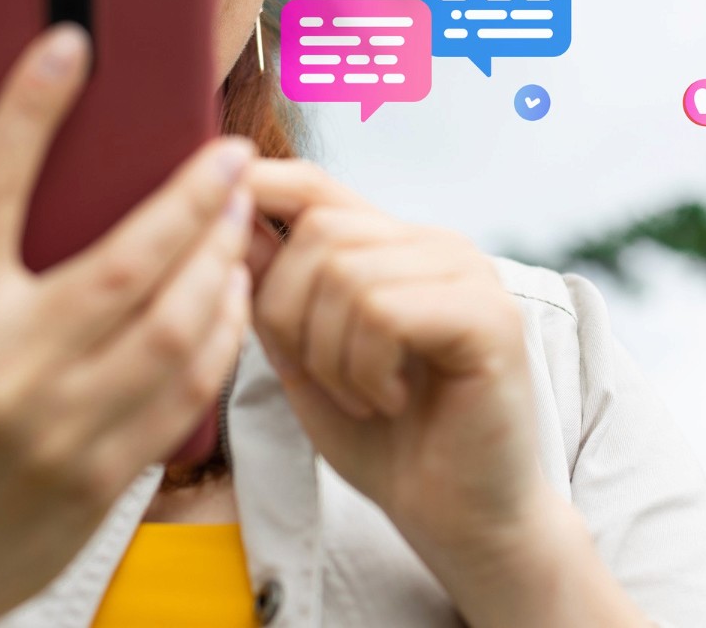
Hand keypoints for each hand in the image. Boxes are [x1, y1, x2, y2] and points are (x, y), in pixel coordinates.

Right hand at [0, 23, 257, 627]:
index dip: (33, 104)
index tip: (72, 40)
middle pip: (126, 256)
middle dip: (189, 190)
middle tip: (223, 147)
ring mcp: (57, 428)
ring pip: (175, 323)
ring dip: (220, 258)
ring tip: (237, 217)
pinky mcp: (100, 478)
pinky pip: (186, 392)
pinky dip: (221, 335)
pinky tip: (230, 293)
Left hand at [241, 159, 547, 561]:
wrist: (458, 521)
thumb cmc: (382, 442)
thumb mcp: (303, 357)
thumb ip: (271, 290)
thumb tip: (226, 212)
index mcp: (390, 246)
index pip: (314, 185)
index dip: (259, 190)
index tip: (216, 223)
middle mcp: (434, 244)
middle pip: (318, 231)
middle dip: (289, 312)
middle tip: (321, 377)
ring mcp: (468, 274)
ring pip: (346, 273)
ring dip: (329, 353)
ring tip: (360, 397)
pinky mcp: (489, 315)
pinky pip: (384, 311)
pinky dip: (365, 369)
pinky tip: (388, 402)